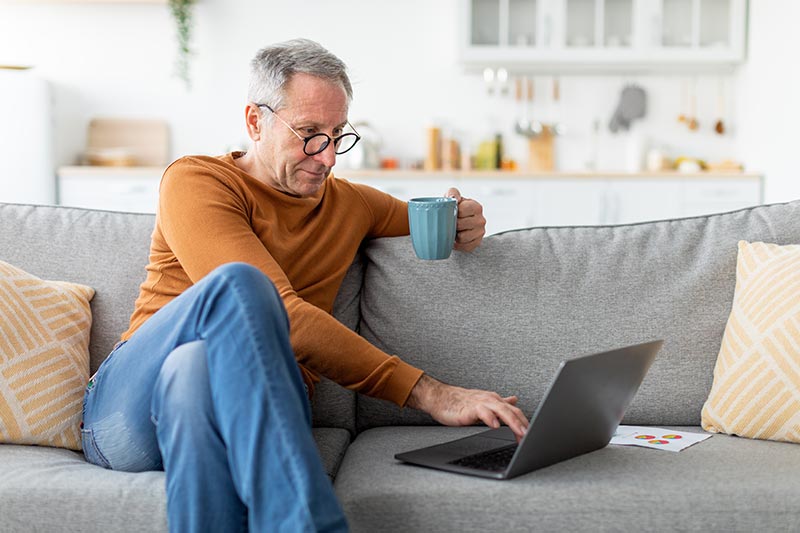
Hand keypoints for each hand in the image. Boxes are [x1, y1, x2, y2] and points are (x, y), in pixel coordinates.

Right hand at [407, 374, 528, 440]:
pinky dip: (490, 418)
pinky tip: (495, 426)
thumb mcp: (484, 402)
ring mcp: (480, 403)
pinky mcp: (469, 408)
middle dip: (523, 424)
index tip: (533, 435)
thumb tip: (514, 401)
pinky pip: (482, 412)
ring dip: (512, 422)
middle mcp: (490, 400)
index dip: (525, 422)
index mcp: (495, 400)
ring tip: (520, 432)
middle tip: (531, 436)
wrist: (441, 398)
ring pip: (500, 410)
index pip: (515, 411)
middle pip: (511, 411)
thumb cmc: (461, 402)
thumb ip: (500, 403)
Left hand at [446, 188, 485, 251]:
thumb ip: (452, 193)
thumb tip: (454, 198)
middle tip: (449, 223)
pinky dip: (457, 244)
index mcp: (476, 207)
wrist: (458, 222)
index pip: (462, 211)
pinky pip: (465, 247)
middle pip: (460, 225)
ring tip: (452, 231)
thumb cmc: (455, 208)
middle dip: (452, 224)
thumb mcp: (452, 197)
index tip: (450, 213)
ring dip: (454, 235)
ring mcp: (480, 232)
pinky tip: (455, 239)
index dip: (453, 213)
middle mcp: (481, 220)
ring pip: (462, 238)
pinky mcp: (477, 243)